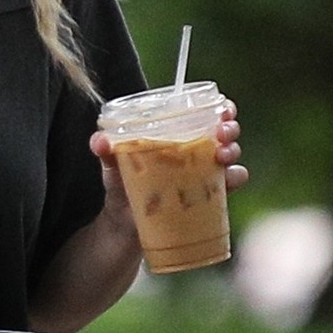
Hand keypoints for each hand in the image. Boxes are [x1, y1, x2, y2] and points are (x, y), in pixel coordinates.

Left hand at [89, 101, 249, 195]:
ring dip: (231, 151)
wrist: (123, 224)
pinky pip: (229, 185)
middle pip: (226, 131)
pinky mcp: (207, 197)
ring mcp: (204, 174)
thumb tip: (100, 141)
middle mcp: (197, 150)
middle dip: (229, 128)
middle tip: (220, 133)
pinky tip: (226, 181)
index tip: (222, 109)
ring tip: (220, 156)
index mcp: (178, 134)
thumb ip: (106, 150)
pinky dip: (233, 180)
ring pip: (231, 156)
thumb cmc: (122, 185)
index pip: (208, 113)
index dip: (222, 108)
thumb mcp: (112, 164)